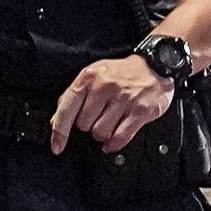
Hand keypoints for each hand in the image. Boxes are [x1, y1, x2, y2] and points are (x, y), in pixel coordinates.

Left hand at [52, 51, 177, 152]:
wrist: (154, 65)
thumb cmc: (121, 73)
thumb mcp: (93, 76)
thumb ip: (73, 97)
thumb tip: (56, 121)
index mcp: (89, 77)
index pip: (67, 108)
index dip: (60, 131)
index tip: (57, 146)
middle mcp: (105, 86)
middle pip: (84, 125)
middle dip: (88, 126)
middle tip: (98, 117)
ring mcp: (124, 99)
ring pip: (101, 133)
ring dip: (103, 134)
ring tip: (110, 122)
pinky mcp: (140, 111)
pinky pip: (120, 137)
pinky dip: (114, 144)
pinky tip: (112, 140)